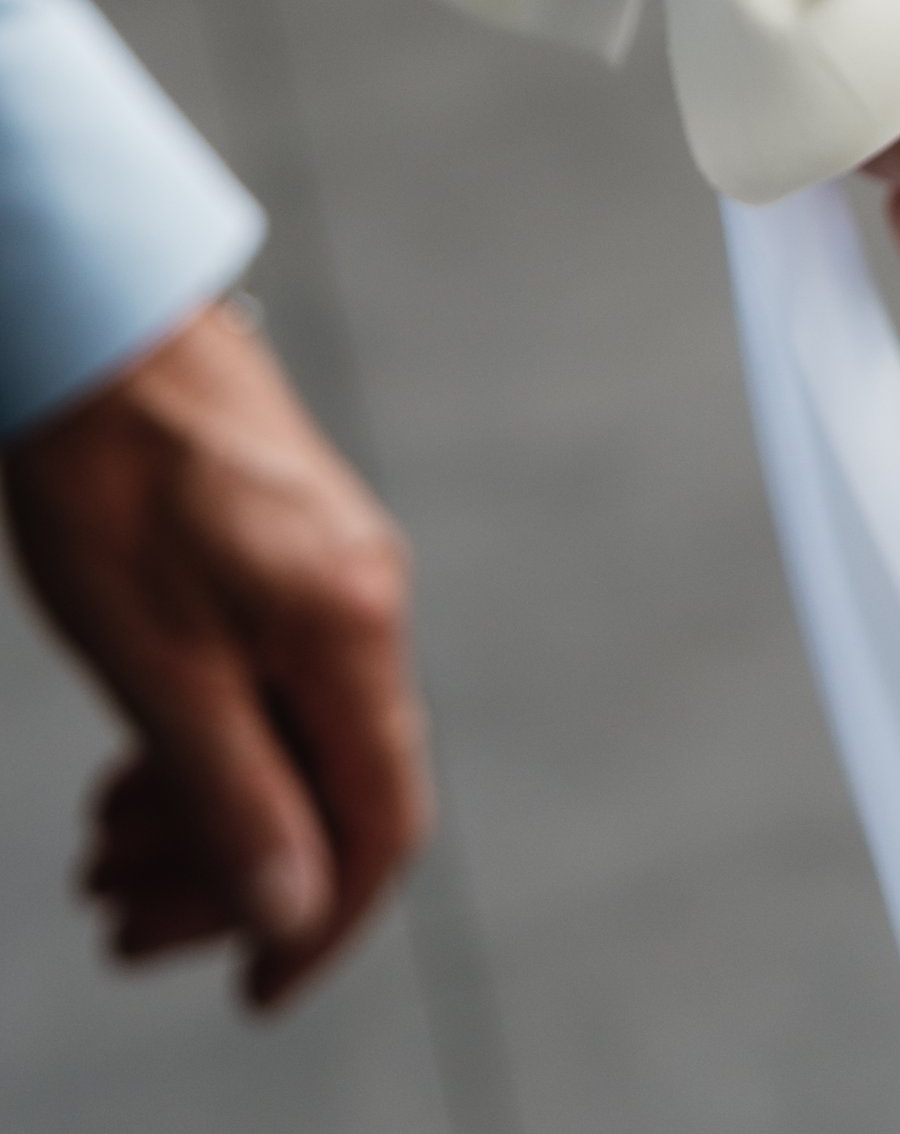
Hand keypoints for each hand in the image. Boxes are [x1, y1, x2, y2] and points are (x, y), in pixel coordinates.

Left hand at [3, 300, 431, 1006]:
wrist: (101, 326)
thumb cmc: (117, 476)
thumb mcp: (156, 664)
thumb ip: (233, 792)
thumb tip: (291, 909)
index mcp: (352, 629)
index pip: (379, 820)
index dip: (324, 922)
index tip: (253, 992)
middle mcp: (365, 600)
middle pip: (332, 787)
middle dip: (230, 876)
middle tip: (119, 923)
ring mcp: (330, 570)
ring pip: (293, 735)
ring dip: (203, 814)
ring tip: (101, 854)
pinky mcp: (288, 549)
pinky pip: (271, 681)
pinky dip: (205, 744)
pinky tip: (133, 767)